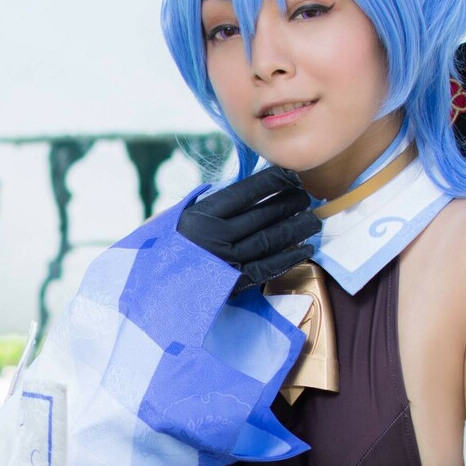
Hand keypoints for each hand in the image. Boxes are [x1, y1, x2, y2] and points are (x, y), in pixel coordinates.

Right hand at [175, 166, 320, 288]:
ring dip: (296, 228)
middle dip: (290, 202)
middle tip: (307, 195)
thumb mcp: (180, 218)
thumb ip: (211, 204)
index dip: (272, 181)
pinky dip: (289, 257)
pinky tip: (305, 248)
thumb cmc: (168, 249)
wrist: (152, 290)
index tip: (290, 174)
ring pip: (270, 240)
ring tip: (313, 219)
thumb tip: (248, 190)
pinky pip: (267, 268)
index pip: (245, 192)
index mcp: (199, 216)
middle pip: (262, 215)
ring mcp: (224, 262)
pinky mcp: (232, 284)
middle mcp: (213, 238)